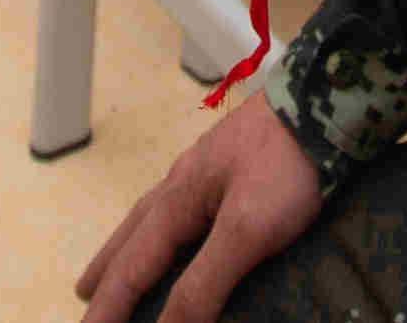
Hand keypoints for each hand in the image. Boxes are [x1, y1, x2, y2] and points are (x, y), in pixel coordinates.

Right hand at [77, 96, 320, 322]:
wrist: (324, 104)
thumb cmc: (285, 167)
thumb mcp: (245, 230)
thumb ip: (203, 282)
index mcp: (178, 199)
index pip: (131, 267)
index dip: (109, 308)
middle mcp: (183, 183)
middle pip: (132, 234)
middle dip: (107, 271)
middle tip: (82, 296)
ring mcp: (207, 171)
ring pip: (154, 216)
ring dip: (131, 246)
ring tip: (119, 266)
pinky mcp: (233, 165)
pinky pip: (182, 207)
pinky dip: (164, 228)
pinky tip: (182, 228)